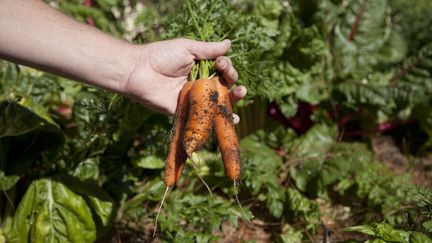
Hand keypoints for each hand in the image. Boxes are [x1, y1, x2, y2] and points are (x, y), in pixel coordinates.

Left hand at [123, 38, 246, 119]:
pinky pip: (205, 116)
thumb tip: (229, 43)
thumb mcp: (187, 48)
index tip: (221, 64)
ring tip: (241, 93)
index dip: (227, 67)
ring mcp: (194, 99)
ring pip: (218, 101)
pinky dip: (220, 119)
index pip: (222, 69)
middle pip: (224, 85)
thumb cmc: (161, 56)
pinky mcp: (187, 112)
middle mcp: (200, 83)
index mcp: (201, 67)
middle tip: (231, 79)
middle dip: (233, 81)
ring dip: (233, 99)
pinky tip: (234, 119)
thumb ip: (209, 49)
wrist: (139, 71)